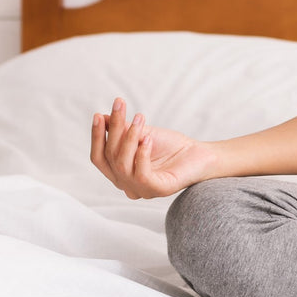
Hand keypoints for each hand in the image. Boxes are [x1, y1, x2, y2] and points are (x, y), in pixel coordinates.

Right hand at [90, 97, 217, 199]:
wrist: (199, 154)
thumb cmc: (170, 146)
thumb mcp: (142, 134)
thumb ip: (122, 130)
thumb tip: (102, 117)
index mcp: (120, 174)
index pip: (99, 158)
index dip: (96, 137)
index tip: (98, 115)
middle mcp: (127, 185)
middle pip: (110, 158)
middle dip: (113, 129)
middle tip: (120, 105)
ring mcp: (141, 191)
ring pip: (122, 164)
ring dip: (129, 137)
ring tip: (139, 118)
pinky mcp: (157, 191)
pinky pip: (141, 174)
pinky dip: (142, 153)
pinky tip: (149, 139)